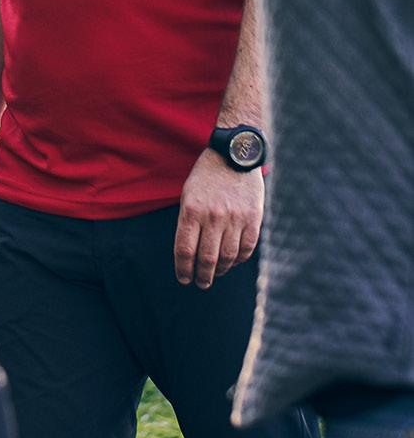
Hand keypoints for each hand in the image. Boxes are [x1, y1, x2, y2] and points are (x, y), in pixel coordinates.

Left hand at [174, 148, 263, 288]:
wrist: (234, 154)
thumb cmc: (206, 176)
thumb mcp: (188, 194)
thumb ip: (188, 222)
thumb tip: (190, 253)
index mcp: (191, 210)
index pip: (184, 249)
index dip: (183, 269)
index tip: (184, 279)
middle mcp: (213, 216)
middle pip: (206, 258)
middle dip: (201, 276)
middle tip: (200, 284)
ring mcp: (235, 218)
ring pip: (227, 257)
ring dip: (220, 271)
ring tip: (215, 275)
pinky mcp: (253, 218)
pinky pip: (246, 248)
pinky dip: (238, 260)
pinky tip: (232, 262)